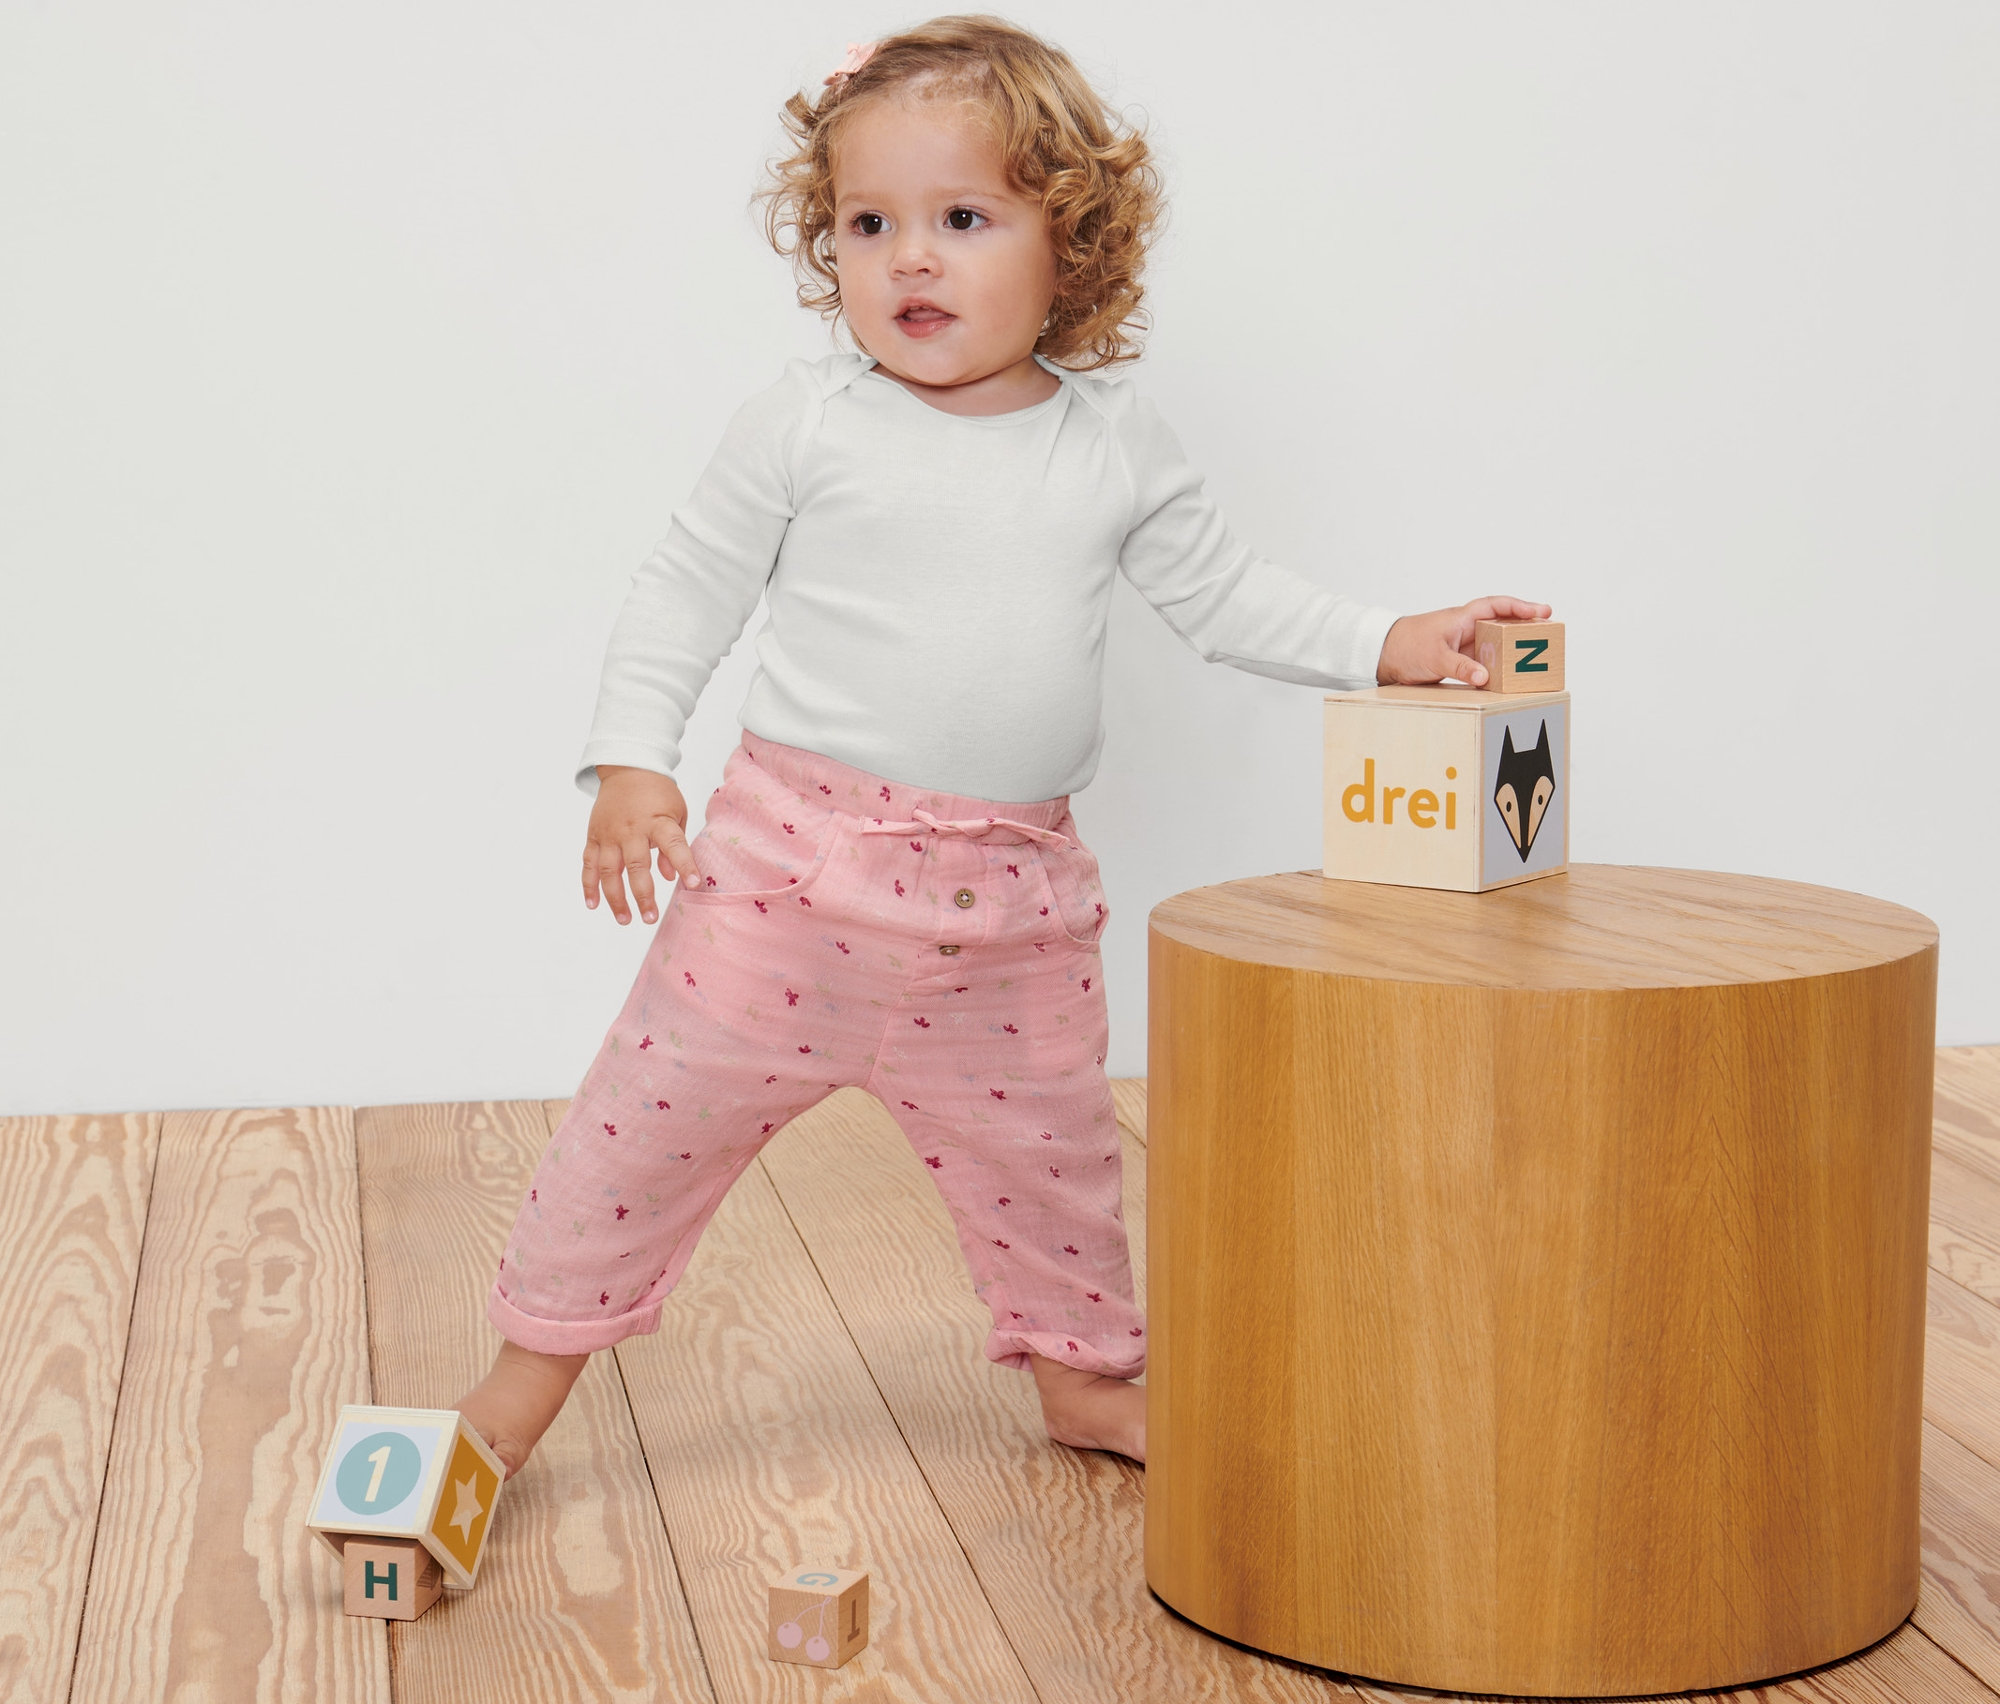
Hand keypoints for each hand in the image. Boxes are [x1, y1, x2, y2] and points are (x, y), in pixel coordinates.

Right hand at [583, 765, 701, 924]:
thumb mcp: (676, 813)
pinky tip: (593, 905)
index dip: (684, 864)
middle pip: (636, 865)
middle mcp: (631, 829)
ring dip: (615, 898)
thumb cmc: (657, 793)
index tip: (694, 884)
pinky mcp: (593, 836)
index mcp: (657, 821)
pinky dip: (589, 885)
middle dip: (643, 894)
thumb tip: (670, 876)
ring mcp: (609, 834)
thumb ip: (675, 844)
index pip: (674, 844)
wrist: (627, 768)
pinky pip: (588, 864)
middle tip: (650, 918)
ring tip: (625, 920)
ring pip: (609, 870)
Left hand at [1377, 596, 1552, 687]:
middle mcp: (1467, 629)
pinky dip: (1499, 666)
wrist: (1384, 656)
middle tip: (1552, 632)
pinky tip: (1511, 676)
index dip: (1521, 607)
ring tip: (1539, 656)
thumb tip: (1484, 677)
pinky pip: (1487, 661)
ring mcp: (1465, 645)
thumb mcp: (1435, 656)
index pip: (1497, 606)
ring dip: (1515, 649)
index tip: (1543, 611)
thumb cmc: (1406, 646)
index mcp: (1462, 618)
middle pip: (1504, 624)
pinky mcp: (1461, 661)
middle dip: (1527, 626)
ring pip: (1497, 643)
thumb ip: (1460, 666)